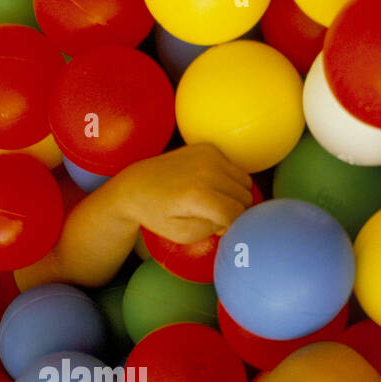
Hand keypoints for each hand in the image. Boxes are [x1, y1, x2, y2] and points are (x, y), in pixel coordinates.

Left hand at [115, 143, 254, 244]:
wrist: (135, 186)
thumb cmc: (157, 215)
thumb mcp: (183, 234)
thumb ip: (213, 228)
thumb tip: (235, 217)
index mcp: (198, 195)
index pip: (237, 214)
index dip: (233, 227)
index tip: (218, 231)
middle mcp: (207, 171)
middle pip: (245, 198)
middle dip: (236, 212)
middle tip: (215, 218)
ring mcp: (209, 155)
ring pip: (245, 183)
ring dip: (235, 196)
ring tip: (214, 203)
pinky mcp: (209, 147)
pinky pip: (235, 169)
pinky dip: (229, 181)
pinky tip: (209, 186)